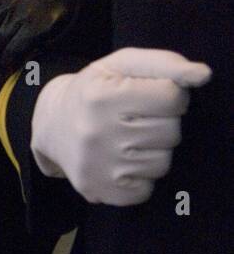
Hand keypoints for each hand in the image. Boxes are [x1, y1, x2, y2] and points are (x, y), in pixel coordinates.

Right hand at [31, 48, 210, 205]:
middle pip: (171, 131)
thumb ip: (164, 63)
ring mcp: (98, 165)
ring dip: (152, 151)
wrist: (51, 124)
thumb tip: (202, 74)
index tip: (146, 95)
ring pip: (162, 162)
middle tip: (134, 118)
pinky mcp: (100, 190)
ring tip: (126, 140)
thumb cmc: (95, 90)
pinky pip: (147, 189)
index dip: (166, 94)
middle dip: (160, 123)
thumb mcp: (120, 65)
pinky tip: (121, 162)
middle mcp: (96, 132)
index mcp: (101, 96)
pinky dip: (140, 177)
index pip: (172, 96)